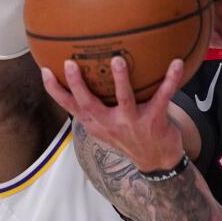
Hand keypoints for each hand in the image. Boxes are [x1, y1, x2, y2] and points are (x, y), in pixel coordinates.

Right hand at [42, 57, 186, 172]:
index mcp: (96, 123)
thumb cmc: (129, 137)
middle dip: (78, 83)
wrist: (157, 161)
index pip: (70, 106)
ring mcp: (132, 122)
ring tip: (118, 60)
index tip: (45, 71)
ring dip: (121, 80)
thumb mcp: (105, 128)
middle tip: (70, 63)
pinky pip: (163, 96)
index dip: (55, 90)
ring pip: (124, 99)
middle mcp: (110, 123)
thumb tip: (83, 79)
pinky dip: (171, 79)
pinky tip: (176, 63)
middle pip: (88, 103)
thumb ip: (95, 110)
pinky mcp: (154, 120)